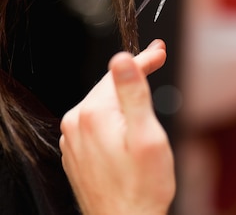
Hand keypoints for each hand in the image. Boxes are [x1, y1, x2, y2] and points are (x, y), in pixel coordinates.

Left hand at [60, 40, 174, 214]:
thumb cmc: (142, 187)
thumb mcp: (146, 135)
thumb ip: (133, 93)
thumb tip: (121, 58)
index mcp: (93, 114)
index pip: (120, 72)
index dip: (144, 58)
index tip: (160, 50)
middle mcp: (76, 123)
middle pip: (109, 86)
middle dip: (135, 73)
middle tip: (158, 59)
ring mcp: (73, 139)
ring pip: (102, 103)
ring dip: (123, 95)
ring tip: (146, 89)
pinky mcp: (76, 152)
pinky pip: (95, 122)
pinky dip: (113, 115)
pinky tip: (128, 120)